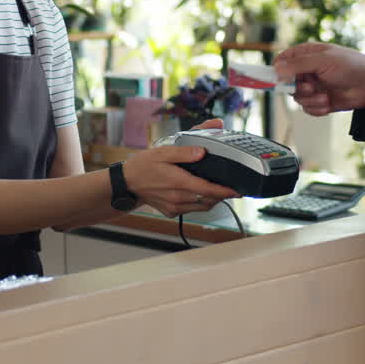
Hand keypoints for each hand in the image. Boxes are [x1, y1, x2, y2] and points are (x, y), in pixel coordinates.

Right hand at [124, 118, 238, 216]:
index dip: (225, 191)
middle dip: (221, 194)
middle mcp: (178, 198)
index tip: (237, 190)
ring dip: (212, 199)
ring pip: (202, 207)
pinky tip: (198, 193)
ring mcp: (175, 207)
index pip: (208, 190)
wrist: (127, 183)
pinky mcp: (172, 212)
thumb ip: (185, 151)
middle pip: (208, 200)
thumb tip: (202, 151)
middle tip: (230, 186)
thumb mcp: (163, 152)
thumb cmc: (144, 165)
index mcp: (178, 182)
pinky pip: (192, 210)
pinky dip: (199, 203)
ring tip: (216, 189)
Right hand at [273, 43, 364, 115]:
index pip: (282, 61)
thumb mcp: (323, 60)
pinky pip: (308, 109)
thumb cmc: (351, 65)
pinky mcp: (320, 101)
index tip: (275, 80)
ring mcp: (313, 86)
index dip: (276, 70)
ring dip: (310, 100)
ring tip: (324, 97)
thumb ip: (298, 64)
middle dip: (298, 88)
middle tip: (310, 87)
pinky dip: (317, 108)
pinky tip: (328, 104)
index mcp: (306, 55)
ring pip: (297, 98)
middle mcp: (307, 71)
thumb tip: (276, 68)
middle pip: (286, 83)